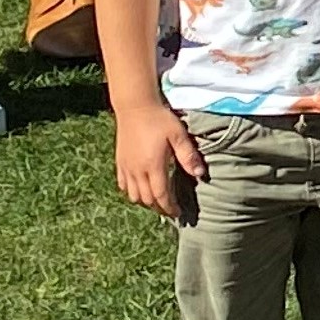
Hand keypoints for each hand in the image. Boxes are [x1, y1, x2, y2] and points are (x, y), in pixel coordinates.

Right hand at [113, 100, 205, 222]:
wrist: (135, 106)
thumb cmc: (160, 119)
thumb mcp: (179, 135)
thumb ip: (189, 156)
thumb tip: (200, 174)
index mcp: (153, 166)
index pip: (161, 195)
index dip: (169, 207)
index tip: (178, 213)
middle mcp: (137, 170)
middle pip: (146, 199)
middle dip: (159, 207)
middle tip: (170, 209)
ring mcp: (126, 167)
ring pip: (133, 195)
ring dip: (145, 201)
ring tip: (157, 201)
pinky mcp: (120, 162)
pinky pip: (123, 185)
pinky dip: (131, 192)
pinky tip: (140, 189)